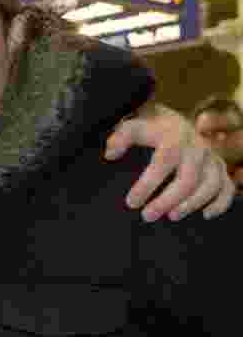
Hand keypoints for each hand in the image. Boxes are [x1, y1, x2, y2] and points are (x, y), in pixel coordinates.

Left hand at [104, 102, 234, 221]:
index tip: (131, 203)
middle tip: (147, 216)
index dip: (148, 184)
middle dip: (168, 200)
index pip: (164, 161)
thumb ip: (120, 137)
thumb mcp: (132, 126)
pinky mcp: (218, 166)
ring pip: (211, 184)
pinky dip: (221, 202)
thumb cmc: (147, 127)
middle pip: (188, 178)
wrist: (169, 119)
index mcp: (174, 135)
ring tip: (171, 217)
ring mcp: (210, 156)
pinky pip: (226, 186)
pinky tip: (205, 215)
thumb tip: (110, 154)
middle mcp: (196, 146)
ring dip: (192, 203)